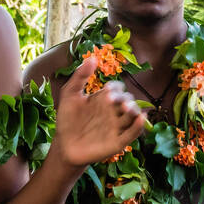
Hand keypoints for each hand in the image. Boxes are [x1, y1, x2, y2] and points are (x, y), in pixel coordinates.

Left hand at [53, 55, 147, 169]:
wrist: (63, 145)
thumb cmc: (67, 120)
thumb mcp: (69, 95)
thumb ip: (80, 76)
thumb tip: (92, 58)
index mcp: (104, 99)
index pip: (117, 89)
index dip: (115, 87)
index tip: (107, 89)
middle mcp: (113, 111)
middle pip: (127, 101)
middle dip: (123, 99)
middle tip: (111, 100)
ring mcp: (117, 126)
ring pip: (133, 115)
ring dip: (133, 110)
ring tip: (126, 107)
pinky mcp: (118, 141)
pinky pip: (133, 133)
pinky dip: (139, 126)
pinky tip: (140, 118)